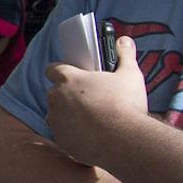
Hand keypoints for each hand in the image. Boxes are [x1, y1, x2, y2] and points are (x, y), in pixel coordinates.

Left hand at [44, 37, 150, 168]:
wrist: (123, 141)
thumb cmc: (125, 104)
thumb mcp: (130, 74)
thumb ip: (125, 55)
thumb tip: (124, 41)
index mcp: (68, 79)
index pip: (53, 68)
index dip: (62, 70)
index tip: (74, 74)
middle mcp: (56, 98)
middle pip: (55, 92)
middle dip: (68, 94)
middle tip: (89, 97)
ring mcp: (55, 121)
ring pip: (56, 113)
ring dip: (67, 114)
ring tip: (91, 117)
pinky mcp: (59, 140)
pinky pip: (62, 133)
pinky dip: (71, 132)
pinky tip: (90, 134)